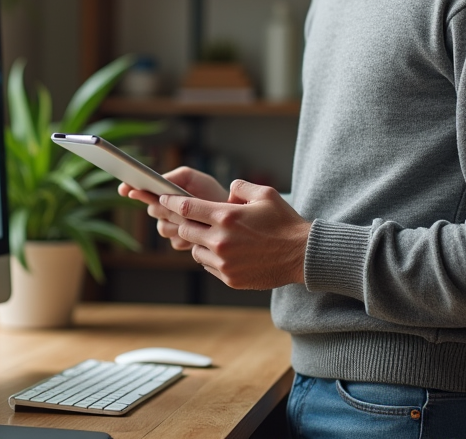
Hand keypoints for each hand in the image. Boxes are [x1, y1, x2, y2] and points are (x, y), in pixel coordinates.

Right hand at [119, 167, 226, 250]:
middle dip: (164, 208)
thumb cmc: (210, 192)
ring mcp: (170, 226)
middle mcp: (164, 209)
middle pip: (153, 210)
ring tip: (193, 218)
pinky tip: (198, 231)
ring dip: (177, 222)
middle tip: (176, 204)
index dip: (130, 189)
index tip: (125, 188)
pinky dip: (186, 236)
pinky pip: (175, 240)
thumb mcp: (192, 178)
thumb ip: (174, 178)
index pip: (140, 191)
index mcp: (164, 192)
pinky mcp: (179, 242)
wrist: (230, 214)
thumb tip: (157, 182)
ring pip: (163, 228)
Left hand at [158, 179, 310, 289]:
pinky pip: (208, 265)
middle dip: (183, 222)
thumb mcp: (265, 193)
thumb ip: (239, 187)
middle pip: (185, 229)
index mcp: (226, 217)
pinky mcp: (230, 278)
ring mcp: (224, 262)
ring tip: (212, 236)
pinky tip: (224, 251)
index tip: (163, 199)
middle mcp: (221, 240)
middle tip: (184, 217)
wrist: (302, 255)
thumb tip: (225, 193)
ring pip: (195, 250)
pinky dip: (210, 257)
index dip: (171, 202)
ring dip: (198, 241)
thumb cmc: (284, 222)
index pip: (186, 207)